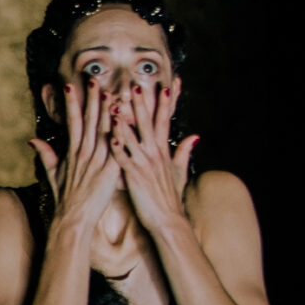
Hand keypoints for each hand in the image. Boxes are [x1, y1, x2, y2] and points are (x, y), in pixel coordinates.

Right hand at [29, 77, 125, 234]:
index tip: (71, 85)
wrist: (73, 220)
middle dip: (90, 98)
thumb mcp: (52, 175)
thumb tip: (33, 139)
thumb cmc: (65, 200)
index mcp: (72, 153)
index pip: (71, 122)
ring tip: (112, 90)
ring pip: (102, 130)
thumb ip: (46, 154)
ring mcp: (96, 161)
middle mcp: (83, 153)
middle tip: (94, 78)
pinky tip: (124, 119)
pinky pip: (116, 148)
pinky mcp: (109, 171)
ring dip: (107, 110)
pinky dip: (119, 132)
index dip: (71, 103)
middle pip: (87, 120)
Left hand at [111, 76, 199, 239]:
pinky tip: (110, 137)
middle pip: (148, 124)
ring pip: (132, 138)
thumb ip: (184, 152)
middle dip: (142, 104)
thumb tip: (194, 136)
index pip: (164, 121)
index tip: (165, 85)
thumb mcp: (180, 171)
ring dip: (124, 121)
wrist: (167, 219)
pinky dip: (117, 148)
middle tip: (135, 85)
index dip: (165, 103)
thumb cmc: (170, 197)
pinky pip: (123, 159)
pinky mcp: (134, 177)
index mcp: (163, 151)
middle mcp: (155, 154)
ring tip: (115, 105)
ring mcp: (144, 164)